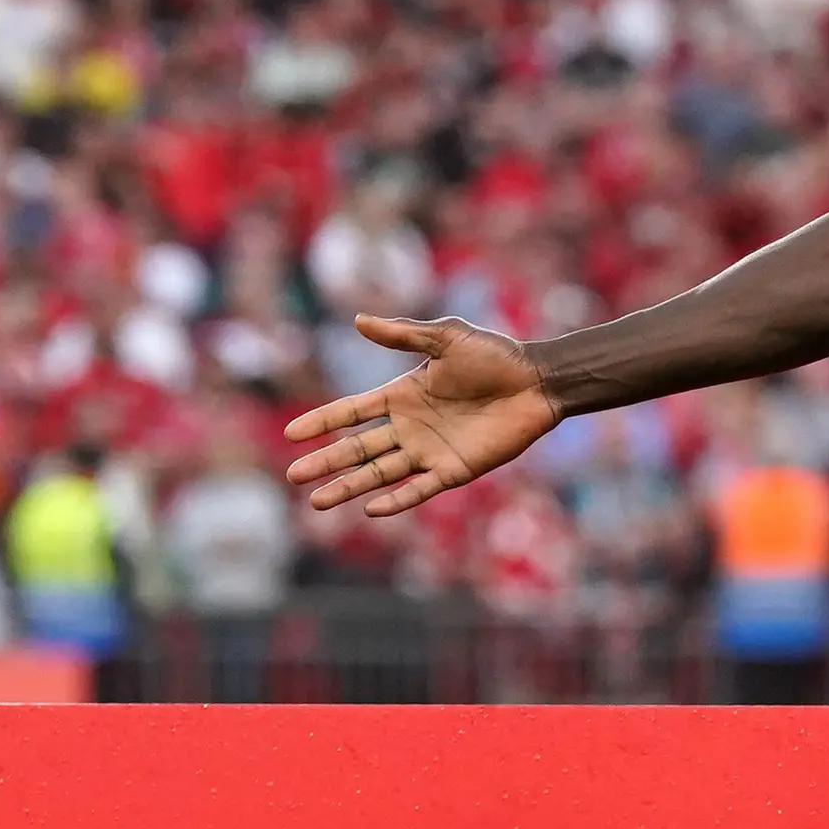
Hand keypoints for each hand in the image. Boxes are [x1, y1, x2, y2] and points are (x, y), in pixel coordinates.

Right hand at [284, 313, 561, 515]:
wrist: (537, 382)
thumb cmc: (495, 356)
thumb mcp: (446, 337)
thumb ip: (403, 333)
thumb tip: (358, 320)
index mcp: (401, 395)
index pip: (351, 412)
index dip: (322, 422)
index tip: (291, 434)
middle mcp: (409, 427)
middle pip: (357, 449)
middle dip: (325, 462)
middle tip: (294, 475)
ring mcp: (429, 451)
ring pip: (379, 474)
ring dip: (349, 487)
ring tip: (316, 501)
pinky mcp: (454, 470)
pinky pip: (419, 489)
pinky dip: (396, 500)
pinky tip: (370, 509)